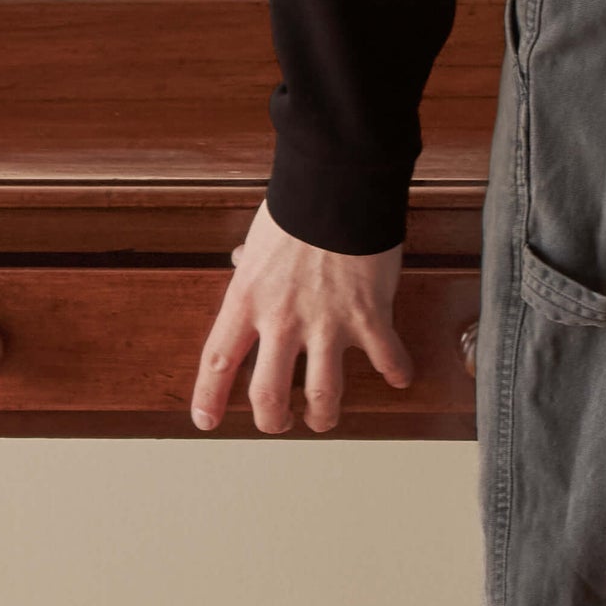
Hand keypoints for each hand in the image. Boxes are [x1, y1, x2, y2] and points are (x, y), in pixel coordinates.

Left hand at [190, 201, 413, 433]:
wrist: (341, 182)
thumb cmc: (299, 204)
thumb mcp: (259, 239)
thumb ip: (250, 263)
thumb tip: (240, 260)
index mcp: (247, 301)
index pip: (217, 362)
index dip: (209, 397)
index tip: (206, 420)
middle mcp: (282, 320)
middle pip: (266, 394)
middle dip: (271, 421)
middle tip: (279, 423)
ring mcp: (326, 323)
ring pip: (321, 394)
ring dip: (322, 415)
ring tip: (322, 418)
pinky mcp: (369, 317)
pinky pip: (384, 358)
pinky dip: (394, 371)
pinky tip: (399, 377)